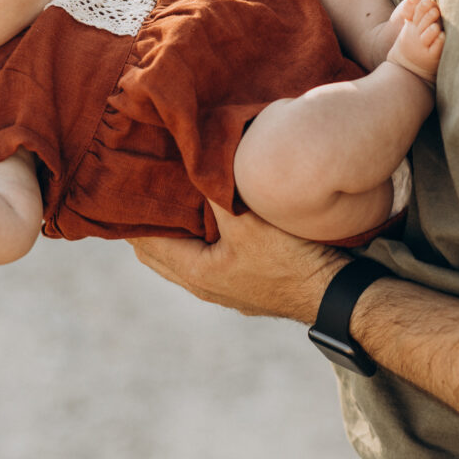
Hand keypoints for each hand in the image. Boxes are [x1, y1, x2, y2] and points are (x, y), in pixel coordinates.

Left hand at [128, 201, 349, 321]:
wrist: (333, 293)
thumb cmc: (289, 260)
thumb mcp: (247, 222)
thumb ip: (215, 194)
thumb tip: (193, 165)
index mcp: (195, 272)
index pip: (145, 241)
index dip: (133, 215)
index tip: (125, 187)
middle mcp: (202, 285)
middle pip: (156, 251)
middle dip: (148, 222)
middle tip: (142, 189)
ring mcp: (222, 288)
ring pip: (180, 255)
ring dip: (173, 230)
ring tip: (170, 197)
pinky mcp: (241, 284)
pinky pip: (203, 257)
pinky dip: (195, 238)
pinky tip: (205, 216)